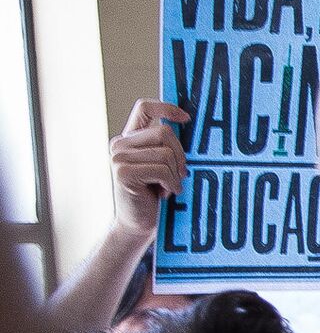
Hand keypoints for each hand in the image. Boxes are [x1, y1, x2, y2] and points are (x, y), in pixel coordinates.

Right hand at [109, 100, 187, 238]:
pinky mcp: (123, 172)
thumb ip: (166, 146)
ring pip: (165, 152)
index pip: (144, 107)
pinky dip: (172, 183)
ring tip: (169, 186)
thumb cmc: (156, 196)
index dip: (167, 107)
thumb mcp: (163, 165)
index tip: (186, 119)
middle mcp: (120, 144)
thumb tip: (189, 123)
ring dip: (176, 173)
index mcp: (130, 138)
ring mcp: (118, 157)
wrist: (138, 225)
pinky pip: (162, 168)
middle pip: (164, 131)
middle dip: (180, 155)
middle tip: (179, 175)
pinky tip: (167, 193)